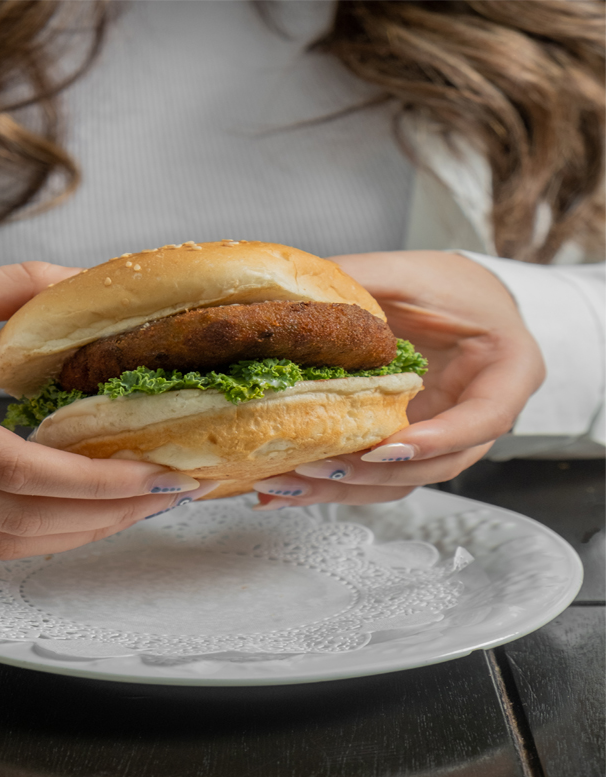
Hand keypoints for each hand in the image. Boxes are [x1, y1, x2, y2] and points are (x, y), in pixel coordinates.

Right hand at [0, 263, 215, 557]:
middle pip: (17, 520)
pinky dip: (30, 538)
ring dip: (74, 535)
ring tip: (130, 510)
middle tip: (162, 495)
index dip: (95, 482)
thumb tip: (73, 284)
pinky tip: (70, 518)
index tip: (154, 473)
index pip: (15, 470)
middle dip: (104, 515)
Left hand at [253, 250, 544, 508]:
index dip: (437, 440)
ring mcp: (440, 441)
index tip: (386, 447)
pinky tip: (285, 487)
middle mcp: (477, 421)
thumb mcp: (413, 272)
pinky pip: (374, 477)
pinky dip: (331, 485)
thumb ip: (365, 277)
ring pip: (399, 482)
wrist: (459, 302)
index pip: (483, 419)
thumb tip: (297, 283)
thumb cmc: (451, 286)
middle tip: (316, 467)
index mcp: (506, 374)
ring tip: (284, 485)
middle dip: (372, 473)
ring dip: (342, 489)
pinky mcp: (405, 449)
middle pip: (434, 466)